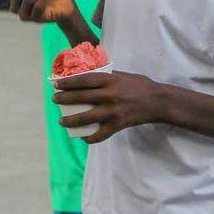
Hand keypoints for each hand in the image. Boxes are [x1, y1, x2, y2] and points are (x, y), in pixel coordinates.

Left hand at [52, 71, 168, 143]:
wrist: (158, 101)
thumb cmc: (140, 85)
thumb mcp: (122, 75)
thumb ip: (106, 76)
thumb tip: (87, 76)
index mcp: (109, 80)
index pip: (82, 80)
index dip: (67, 82)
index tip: (56, 84)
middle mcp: (109, 95)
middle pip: (80, 97)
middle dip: (64, 99)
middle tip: (54, 100)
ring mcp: (113, 111)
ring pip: (85, 117)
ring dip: (70, 120)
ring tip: (61, 120)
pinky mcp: (118, 124)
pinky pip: (100, 134)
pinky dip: (90, 138)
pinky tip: (83, 137)